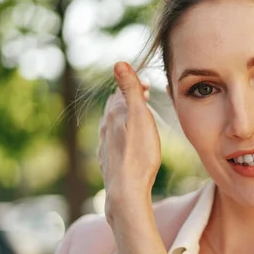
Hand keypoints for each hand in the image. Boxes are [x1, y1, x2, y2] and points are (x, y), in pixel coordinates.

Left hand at [98, 62, 160, 224]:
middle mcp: (105, 127)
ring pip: (113, 125)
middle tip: (145, 100)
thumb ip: (130, 90)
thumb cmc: (138, 154)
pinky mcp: (107, 161)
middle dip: (129, 101)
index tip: (149, 88)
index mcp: (114, 114)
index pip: (121, 91)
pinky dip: (122, 137)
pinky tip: (128, 145)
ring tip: (139, 122)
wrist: (126, 191)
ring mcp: (104, 145)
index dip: (135, 86)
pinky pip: (113, 143)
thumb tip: (118, 62)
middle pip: (115, 107)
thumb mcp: (139, 116)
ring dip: (125, 120)